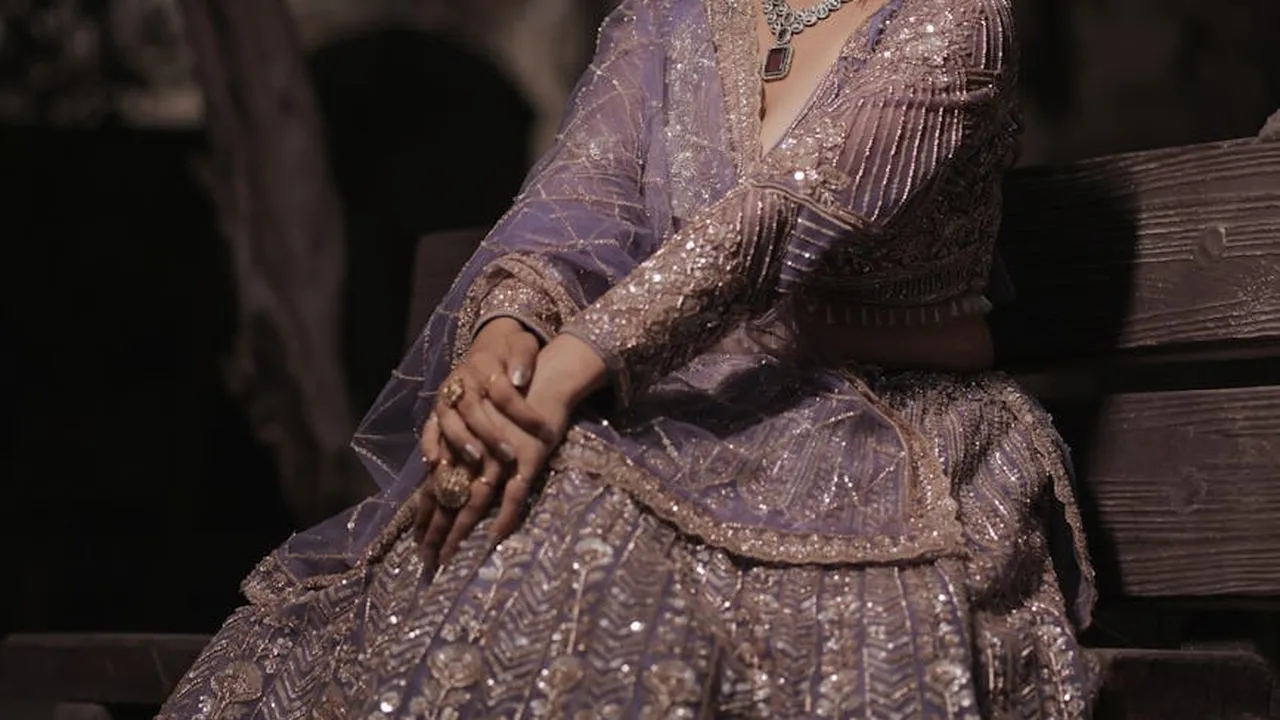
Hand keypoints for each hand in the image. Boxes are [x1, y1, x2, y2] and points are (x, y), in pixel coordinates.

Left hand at [417, 333, 607, 568]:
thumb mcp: (482, 419)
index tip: (416, 539)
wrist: (542, 376)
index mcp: (460, 444)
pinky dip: (504, 518)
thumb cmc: (511, 396)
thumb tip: (449, 468)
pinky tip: (492, 538)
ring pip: (472, 501)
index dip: (426, 512)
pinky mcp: (525, 459)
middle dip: (436, 529)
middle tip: (425, 559)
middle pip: (449, 498)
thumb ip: (466, 443)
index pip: (436, 485)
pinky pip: (513, 495)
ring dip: (459, 530)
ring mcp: (498, 458)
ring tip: (448, 555)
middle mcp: (473, 452)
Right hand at [420, 318, 554, 475]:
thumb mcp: (522, 344)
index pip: (502, 392)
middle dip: (490, 433)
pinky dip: (430, 444)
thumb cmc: (509, 350)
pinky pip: (430, 426)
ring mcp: (446, 395)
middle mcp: (461, 380)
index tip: (544, 431)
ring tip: (476, 459)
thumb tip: (519, 379)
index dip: (523, 413)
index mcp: (484, 365)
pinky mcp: (438, 408)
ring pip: (448, 419)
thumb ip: (522, 358)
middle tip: (509, 454)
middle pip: (471, 408)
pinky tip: (436, 462)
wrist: (487, 348)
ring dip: (460, 440)